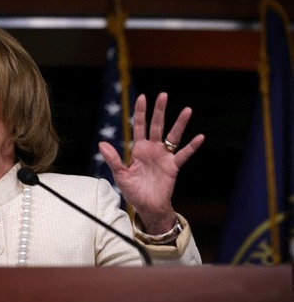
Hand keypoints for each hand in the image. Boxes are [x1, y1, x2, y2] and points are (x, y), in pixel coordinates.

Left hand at [98, 92, 204, 233]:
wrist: (147, 207)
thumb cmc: (133, 191)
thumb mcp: (120, 174)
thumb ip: (113, 158)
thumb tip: (101, 143)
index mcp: (138, 149)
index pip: (139, 126)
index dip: (141, 112)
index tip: (142, 97)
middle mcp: (152, 149)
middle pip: (156, 126)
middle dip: (159, 111)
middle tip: (163, 95)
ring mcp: (164, 156)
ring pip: (172, 136)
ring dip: (179, 124)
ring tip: (187, 110)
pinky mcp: (173, 167)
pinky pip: (183, 154)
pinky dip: (191, 146)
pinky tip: (199, 137)